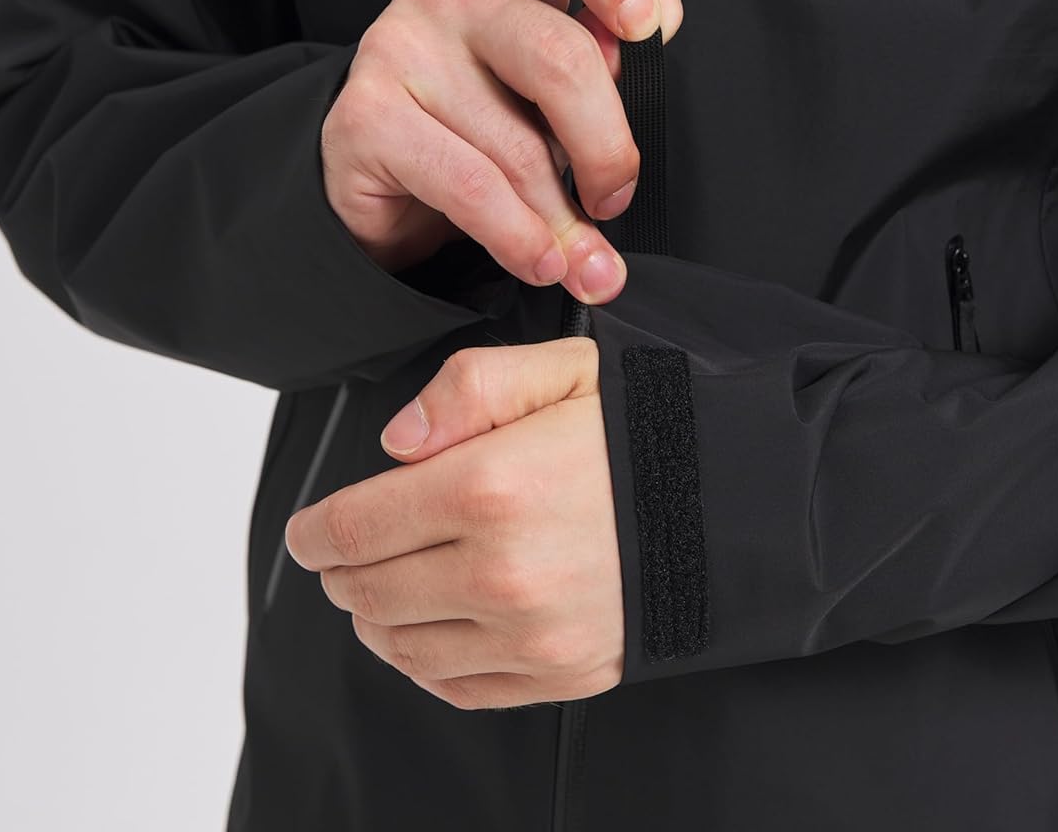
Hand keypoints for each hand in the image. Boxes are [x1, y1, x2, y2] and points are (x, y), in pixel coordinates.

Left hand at [284, 337, 624, 709]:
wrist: (747, 503)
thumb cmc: (658, 434)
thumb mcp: (568, 369)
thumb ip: (469, 389)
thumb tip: (398, 442)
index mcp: (492, 488)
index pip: (352, 529)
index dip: (314, 532)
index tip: (310, 531)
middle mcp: (504, 573)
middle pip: (366, 593)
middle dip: (342, 572)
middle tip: (348, 552)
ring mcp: (533, 635)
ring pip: (402, 648)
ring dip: (377, 619)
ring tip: (389, 588)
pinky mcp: (562, 674)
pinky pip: (457, 687)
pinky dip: (427, 662)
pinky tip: (437, 628)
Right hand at [321, 0, 683, 301]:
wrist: (377, 178)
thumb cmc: (481, 119)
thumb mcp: (549, 84)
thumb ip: (606, 49)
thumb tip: (664, 15)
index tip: (643, 27)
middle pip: (558, 56)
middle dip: (607, 147)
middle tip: (616, 198)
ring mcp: (396, 48)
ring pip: (519, 144)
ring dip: (564, 220)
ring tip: (586, 261)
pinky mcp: (365, 118)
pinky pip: (472, 188)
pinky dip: (519, 237)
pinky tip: (541, 261)